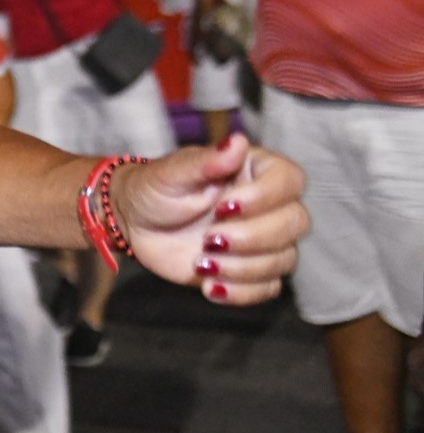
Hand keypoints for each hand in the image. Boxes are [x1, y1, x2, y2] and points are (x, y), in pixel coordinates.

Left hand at [111, 135, 307, 305]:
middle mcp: (268, 205)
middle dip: (252, 237)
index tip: (222, 206)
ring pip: (284, 259)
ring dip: (243, 267)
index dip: (264, 197)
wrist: (136, 224)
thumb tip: (237, 141)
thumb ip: (206, 160)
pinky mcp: (251, 270)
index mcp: (254, 171)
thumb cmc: (155, 189)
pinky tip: (209, 286)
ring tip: (201, 262)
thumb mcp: (172, 172)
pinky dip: (241, 292)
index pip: (291, 180)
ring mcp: (262, 240)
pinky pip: (268, 288)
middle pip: (295, 223)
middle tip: (208, 239)